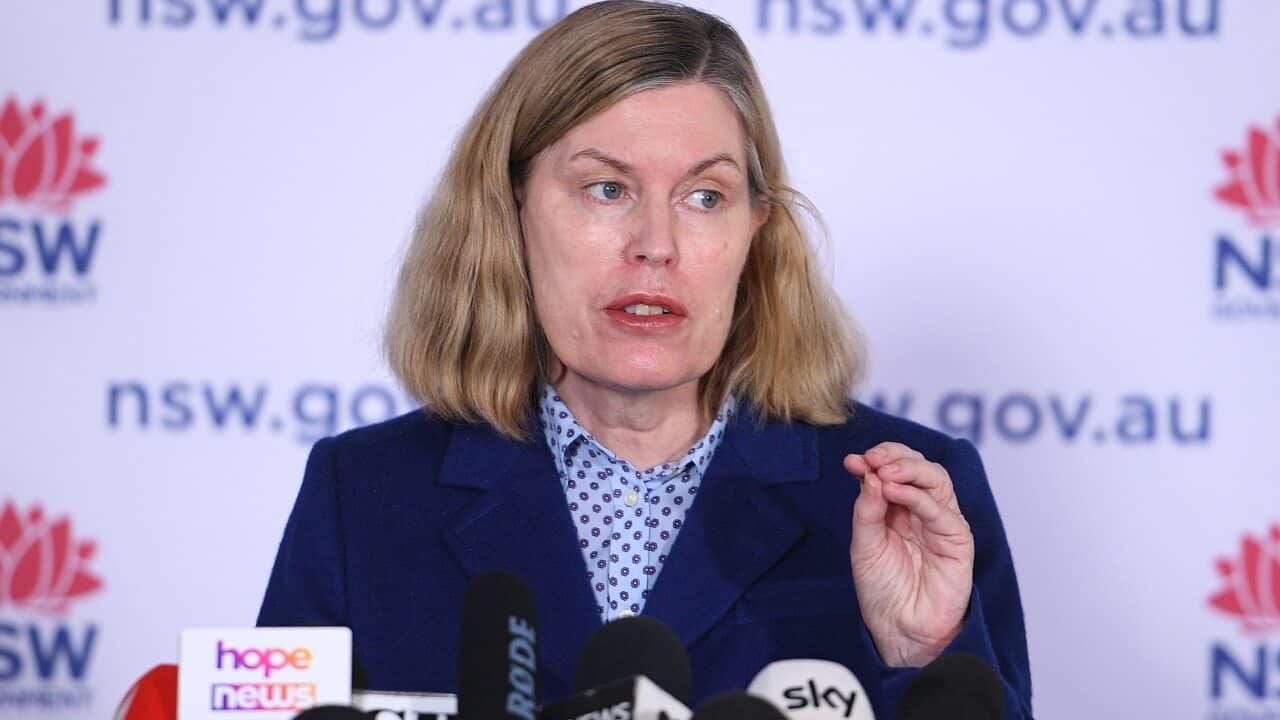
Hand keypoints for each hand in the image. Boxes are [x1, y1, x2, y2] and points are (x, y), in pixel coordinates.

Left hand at [844, 442, 974, 666]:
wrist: (899, 629)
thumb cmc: (883, 590)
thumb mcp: (864, 545)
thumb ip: (867, 509)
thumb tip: (869, 473)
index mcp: (899, 508)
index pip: (894, 469)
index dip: (877, 458)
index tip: (853, 460)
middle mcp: (922, 510)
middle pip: (919, 466)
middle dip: (895, 456)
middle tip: (872, 459)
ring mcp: (941, 522)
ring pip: (936, 479)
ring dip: (909, 469)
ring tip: (884, 472)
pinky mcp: (957, 540)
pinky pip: (941, 510)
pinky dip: (917, 496)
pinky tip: (895, 491)